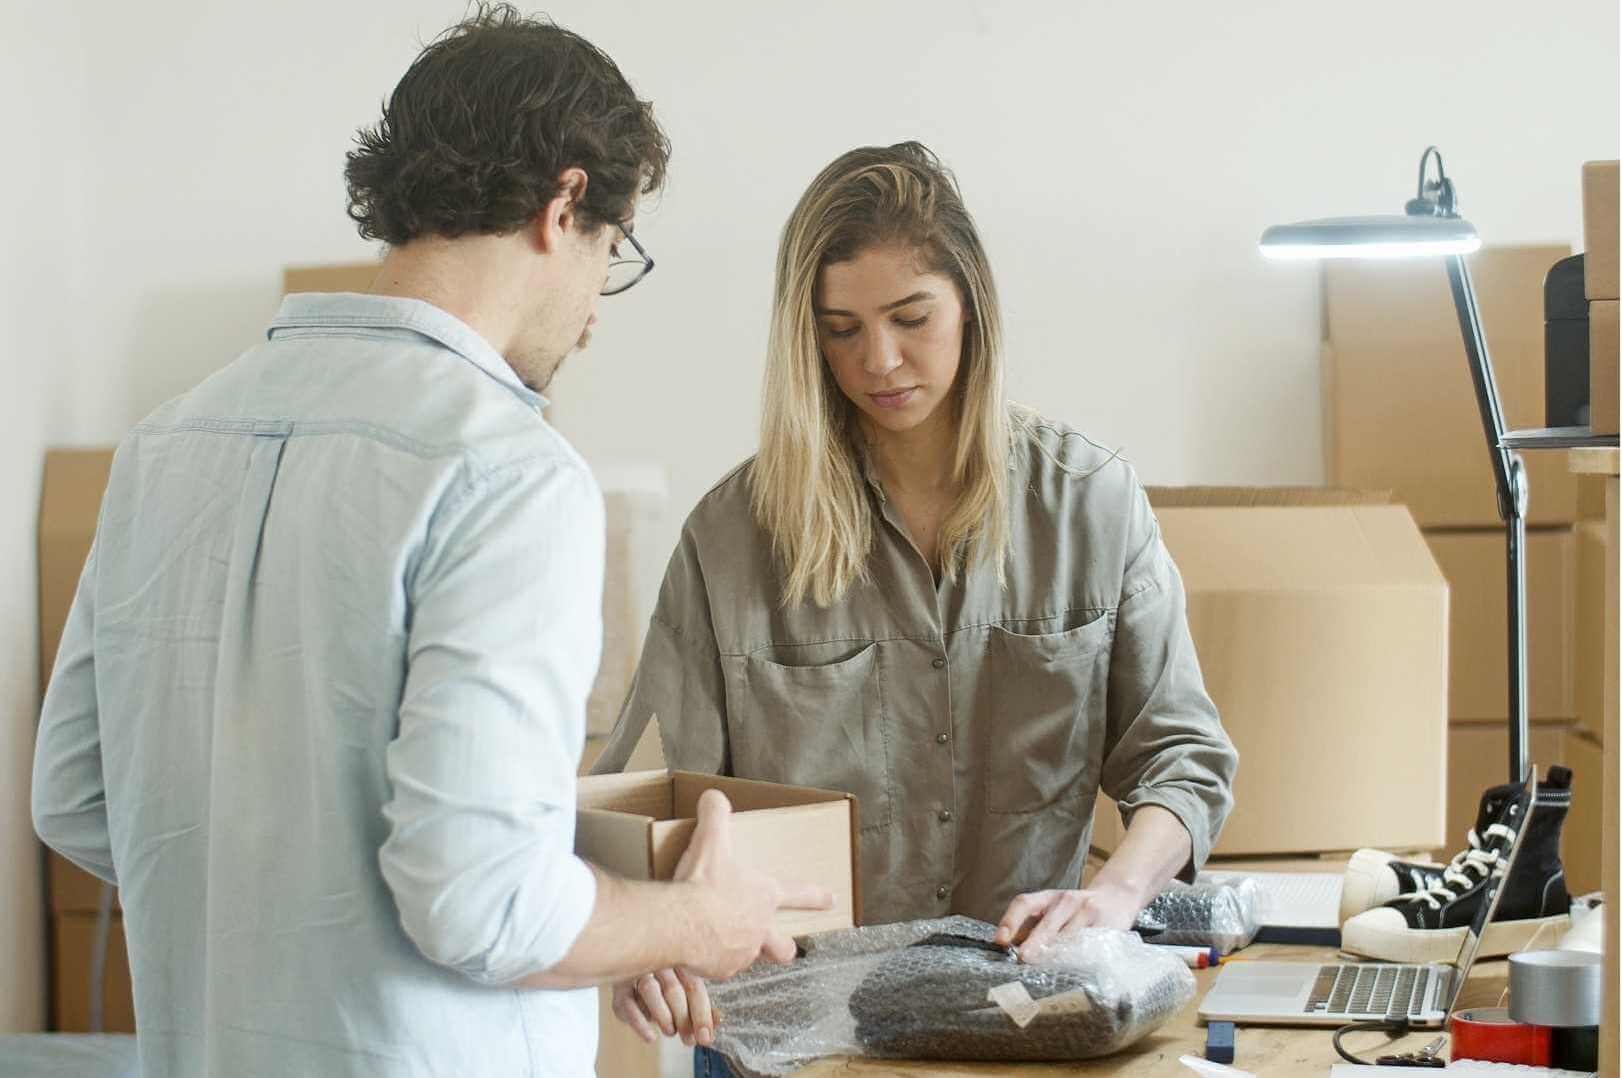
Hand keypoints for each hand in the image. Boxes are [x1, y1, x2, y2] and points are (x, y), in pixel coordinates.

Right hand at [611, 968, 716, 1047]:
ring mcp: (637, 971)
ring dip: (663, 1017)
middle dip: (683, 1020)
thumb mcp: (686, 989)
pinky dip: (640, 1023)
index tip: (705, 1038)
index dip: (701, 1014)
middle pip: (673, 989)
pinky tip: (651, 1036)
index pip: (694, 986)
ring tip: (670, 1032)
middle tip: (689, 1041)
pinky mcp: (618, 985)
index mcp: (680, 959)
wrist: (634, 961)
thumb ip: (702, 1005)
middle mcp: (658, 961)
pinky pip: (626, 1003)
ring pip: (649, 991)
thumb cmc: (667, 980)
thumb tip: (718, 1020)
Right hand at [674, 788, 834, 979]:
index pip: (798, 893)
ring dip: (741, 951)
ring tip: (722, 942)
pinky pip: (720, 967)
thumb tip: (714, 796)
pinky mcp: (721, 969)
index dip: (816, 896)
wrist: (683, 922)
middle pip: (782, 946)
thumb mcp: (711, 839)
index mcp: (764, 895)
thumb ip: (716, 814)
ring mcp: (742, 953)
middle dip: (784, 946)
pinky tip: (698, 950)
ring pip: (749, 957)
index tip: (831, 899)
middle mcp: (760, 928)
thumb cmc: (703, 882)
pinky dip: (712, 960)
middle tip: (783, 946)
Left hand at [994, 881, 1141, 960]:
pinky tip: (1073, 971)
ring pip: (1070, 937)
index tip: (1000, 940)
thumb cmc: (1075, 911)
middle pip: (1047, 923)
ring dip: (1056, 955)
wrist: (1116, 898)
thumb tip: (1010, 950)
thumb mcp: (1054, 910)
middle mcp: (1067, 901)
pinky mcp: (1107, 925)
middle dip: (1034, 942)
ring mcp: (1088, 912)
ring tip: (1045, 971)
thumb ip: (1033, 926)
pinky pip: (1091, 945)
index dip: (1010, 921)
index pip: (1024, 903)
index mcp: (1048, 897)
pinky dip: (1080, 959)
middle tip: (1023, 958)